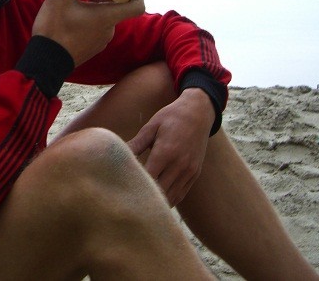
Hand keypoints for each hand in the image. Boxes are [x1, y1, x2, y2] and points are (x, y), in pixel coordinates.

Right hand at [31, 0, 144, 65]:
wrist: (44, 63)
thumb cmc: (54, 31)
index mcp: (107, 17)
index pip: (137, 6)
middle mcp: (108, 30)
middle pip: (119, 7)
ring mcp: (100, 41)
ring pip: (107, 16)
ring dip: (99, 3)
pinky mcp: (90, 47)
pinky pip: (98, 27)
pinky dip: (93, 14)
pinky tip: (76, 8)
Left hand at [128, 88, 214, 205]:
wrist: (199, 113)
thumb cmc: (171, 117)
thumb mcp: (151, 126)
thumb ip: (136, 144)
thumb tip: (119, 155)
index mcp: (165, 152)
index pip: (148, 178)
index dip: (135, 186)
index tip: (122, 190)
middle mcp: (179, 165)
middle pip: (159, 192)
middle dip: (144, 197)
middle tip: (127, 202)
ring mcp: (189, 171)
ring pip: (171, 197)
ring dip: (157, 202)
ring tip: (140, 205)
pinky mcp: (194, 174)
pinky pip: (181, 194)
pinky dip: (169, 199)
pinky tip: (157, 200)